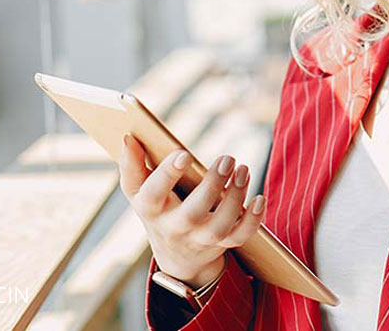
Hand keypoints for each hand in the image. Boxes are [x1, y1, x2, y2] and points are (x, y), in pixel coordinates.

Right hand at [118, 134, 266, 288]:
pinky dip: (253, 220)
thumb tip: (128, 136)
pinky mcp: (221, 243)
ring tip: (243, 169)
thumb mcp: (137, 190)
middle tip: (228, 159)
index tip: (183, 153)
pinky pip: (239, 237)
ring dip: (236, 197)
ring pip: (220, 225)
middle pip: (193, 213)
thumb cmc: (156, 207)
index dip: (167, 175)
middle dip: (212, 185)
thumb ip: (131, 164)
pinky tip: (260, 199)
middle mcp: (175, 227)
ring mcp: (199, 238)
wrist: (175, 253)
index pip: (153, 194)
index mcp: (151, 209)